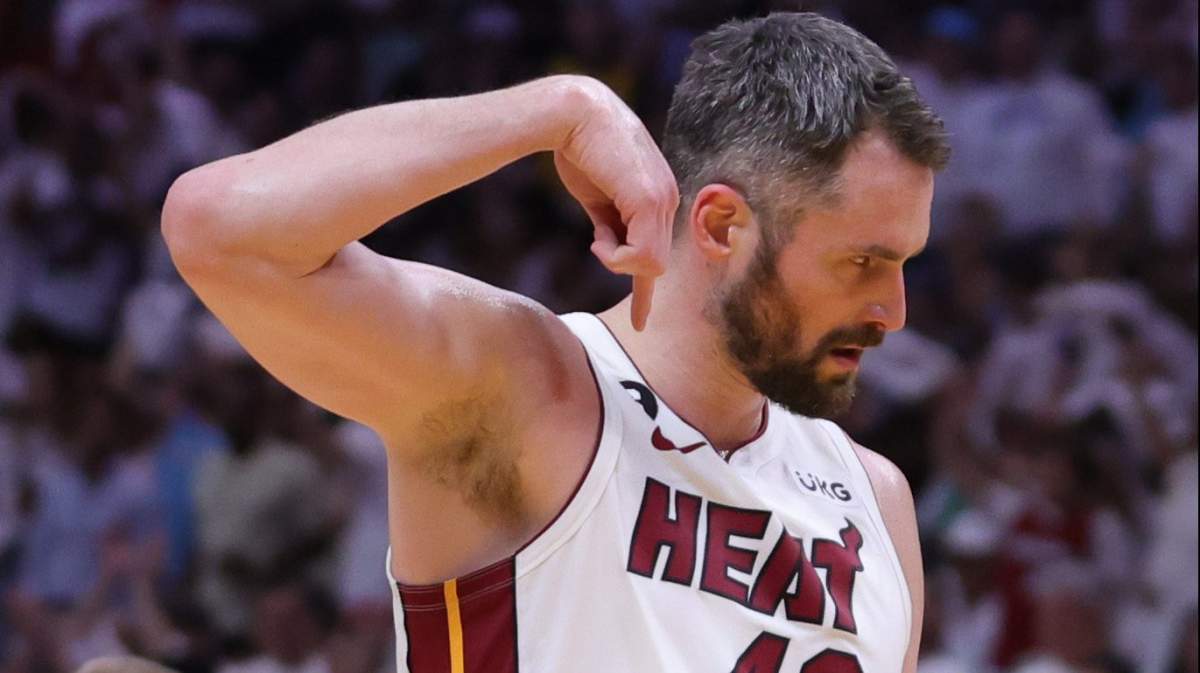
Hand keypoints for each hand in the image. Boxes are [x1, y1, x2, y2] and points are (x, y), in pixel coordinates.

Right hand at [555, 78, 678, 329]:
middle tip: (595, 238)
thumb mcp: (597, 194)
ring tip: (596, 233)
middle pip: (653, 262)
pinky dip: (616, 257)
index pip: (659, 248)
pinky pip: (641, 256)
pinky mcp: (651, 200)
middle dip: (622, 263)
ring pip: (649, 264)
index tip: (639, 320)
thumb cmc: (579, 147)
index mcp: (657, 195)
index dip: (645, 289)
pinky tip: (598, 238)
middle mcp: (668, 197)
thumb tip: (607, 245)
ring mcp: (663, 199)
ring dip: (616, 259)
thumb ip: (609, 221)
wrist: (572, 113)